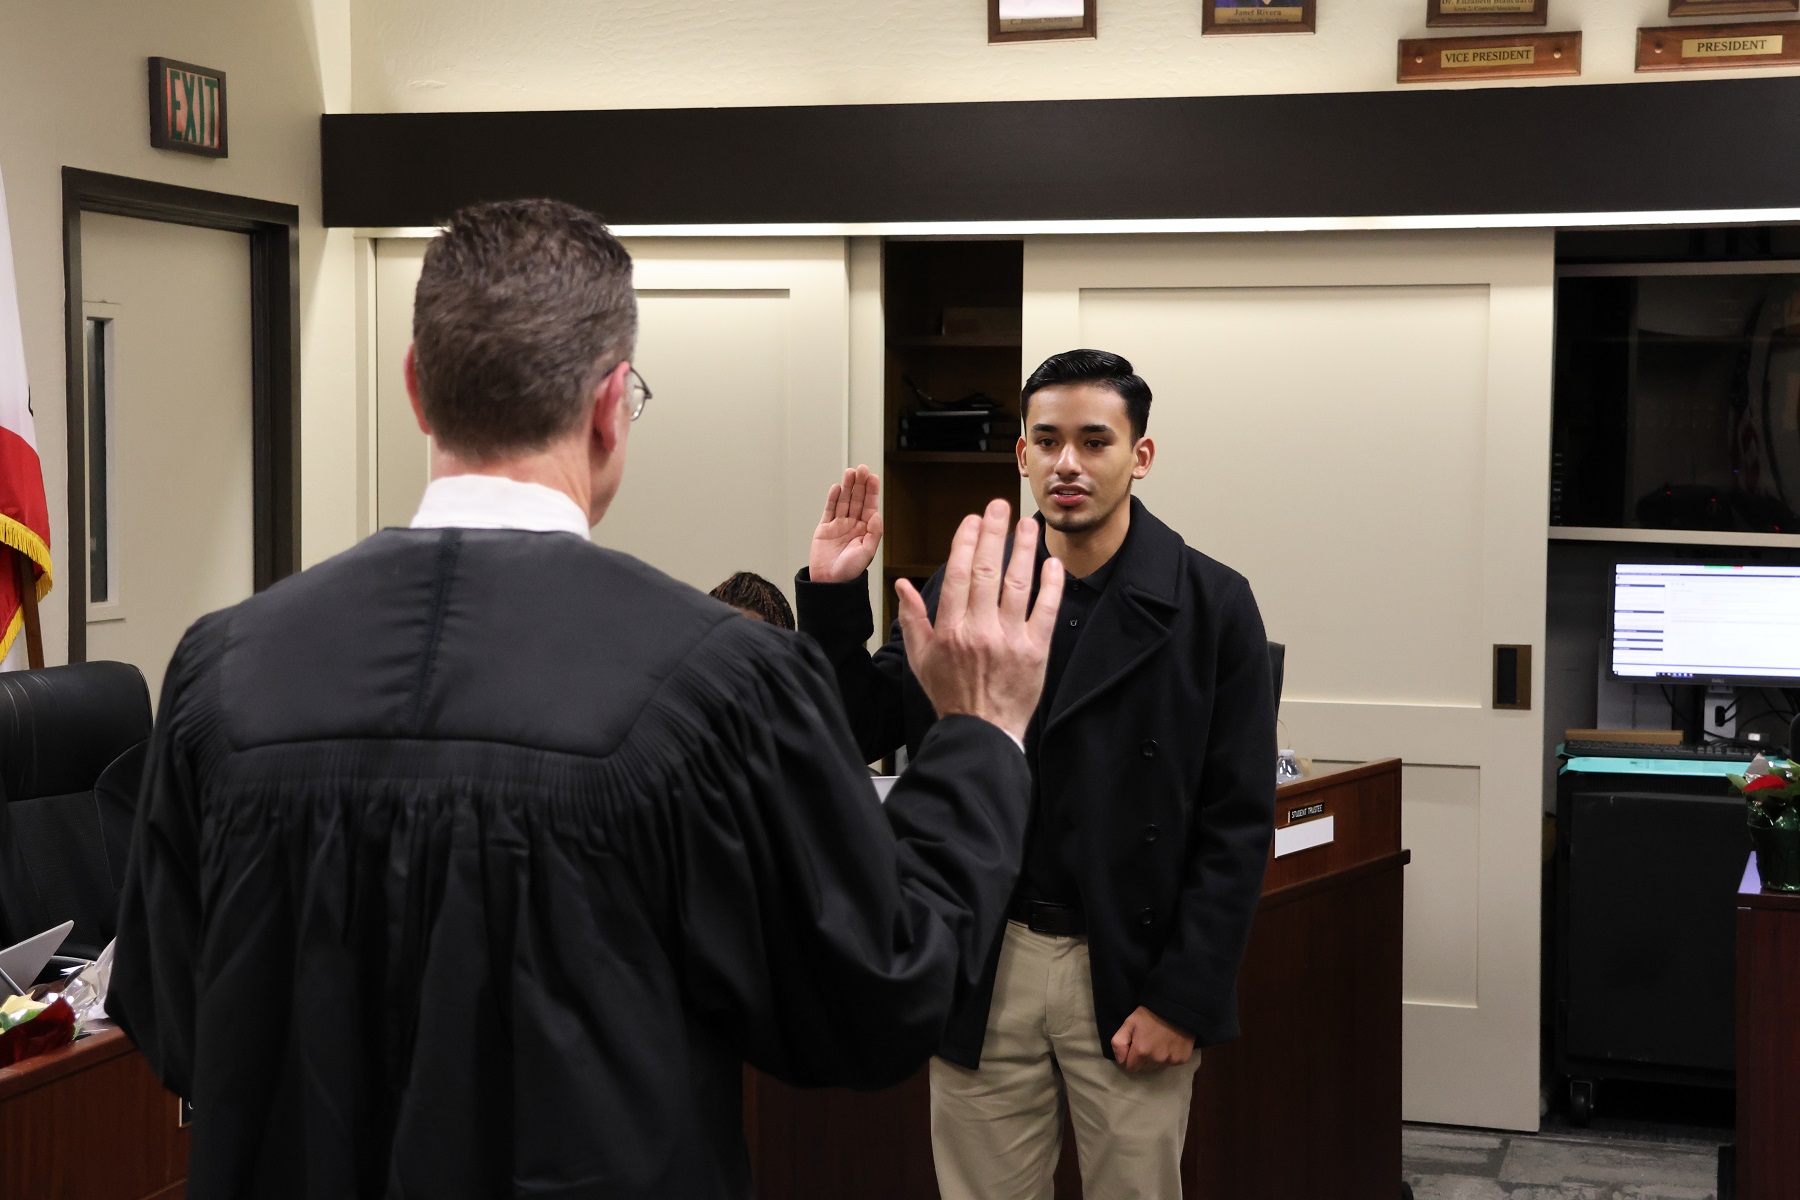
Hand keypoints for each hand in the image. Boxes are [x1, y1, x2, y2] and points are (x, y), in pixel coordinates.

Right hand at [809, 466, 883, 583]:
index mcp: (865, 530)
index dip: (871, 491)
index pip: (869, 506)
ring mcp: (838, 526)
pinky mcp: (824, 528)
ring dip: (847, 487)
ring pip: (843, 501)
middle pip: (856, 500)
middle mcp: (852, 525)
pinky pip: (829, 510)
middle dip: (859, 484)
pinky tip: (837, 488)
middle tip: (862, 469)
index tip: (872, 477)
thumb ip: (873, 534)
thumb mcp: (867, 553)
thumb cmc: (850, 571)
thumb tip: (876, 515)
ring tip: (850, 472)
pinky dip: (832, 498)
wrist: (829, 583)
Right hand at [894, 499, 1063, 743]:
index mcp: (949, 630)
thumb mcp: (921, 658)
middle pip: (987, 571)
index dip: (966, 542)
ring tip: (1028, 523)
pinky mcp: (1036, 651)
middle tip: (1000, 505)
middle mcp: (978, 630)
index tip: (972, 520)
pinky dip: (1050, 585)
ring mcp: (1009, 639)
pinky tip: (1052, 563)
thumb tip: (904, 585)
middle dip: (994, 533)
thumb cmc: (951, 695)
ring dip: (1023, 549)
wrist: (982, 732)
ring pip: (1017, 584)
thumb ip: (912, 618)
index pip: (959, 574)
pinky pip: (1045, 610)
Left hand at [1111, 1006, 1194, 1073]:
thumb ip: (1118, 1043)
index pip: (1130, 1068)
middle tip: (1145, 1043)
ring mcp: (1171, 1061)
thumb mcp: (1129, 1023)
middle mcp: (1156, 1060)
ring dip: (1154, 1060)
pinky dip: (1167, 1057)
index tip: (1133, 1047)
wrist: (1176, 1008)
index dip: (1129, 1058)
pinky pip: (1170, 1064)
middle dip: (1142, 1060)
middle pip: (1144, 1069)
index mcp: (1141, 1052)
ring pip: (1157, 1068)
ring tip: (1157, 1044)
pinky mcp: (1182, 1059)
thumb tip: (1120, 1061)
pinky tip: (1168, 1044)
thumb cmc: (1150, 1014)